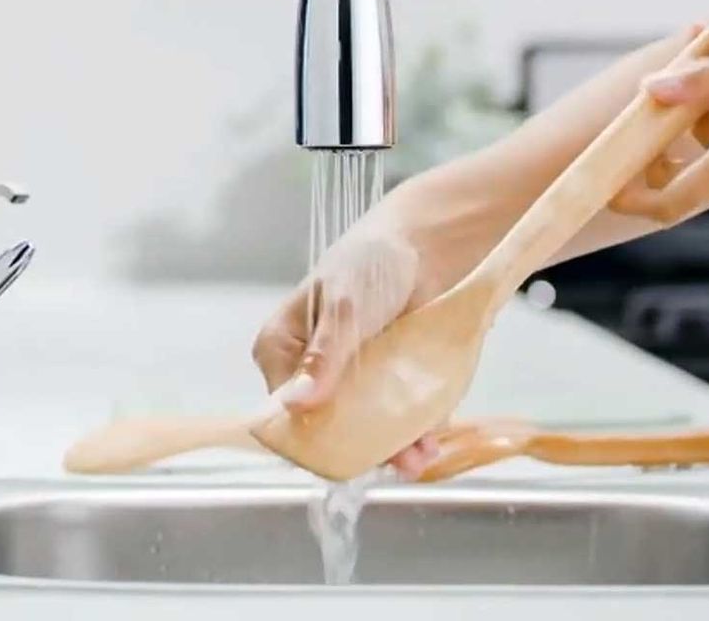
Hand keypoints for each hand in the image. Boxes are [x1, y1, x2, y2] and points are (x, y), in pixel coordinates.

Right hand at [252, 213, 439, 477]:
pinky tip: (428, 445)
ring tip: (418, 459)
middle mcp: (310, 375)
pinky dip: (412, 436)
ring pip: (362, 431)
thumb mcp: (344, 305)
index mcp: (281, 351)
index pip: (283, 408)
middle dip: (357, 448)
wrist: (425, 247)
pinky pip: (393, 422)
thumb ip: (324, 355)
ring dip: (390, 449)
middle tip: (395, 460)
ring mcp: (350, 386)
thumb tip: (296, 402)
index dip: (310, 434)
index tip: (342, 452)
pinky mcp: (385, 389)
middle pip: (324, 427)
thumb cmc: (370, 262)